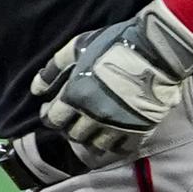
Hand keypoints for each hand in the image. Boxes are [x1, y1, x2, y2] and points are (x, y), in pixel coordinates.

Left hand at [29, 0, 192, 158]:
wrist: (156, 49)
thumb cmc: (114, 43)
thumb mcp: (78, 47)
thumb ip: (53, 68)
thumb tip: (36, 89)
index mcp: (75, 95)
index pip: (53, 120)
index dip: (51, 117)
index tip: (55, 112)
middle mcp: (93, 115)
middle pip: (73, 135)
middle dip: (71, 127)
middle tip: (76, 118)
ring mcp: (116, 125)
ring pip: (96, 145)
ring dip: (92, 138)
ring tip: (95, 128)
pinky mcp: (137, 130)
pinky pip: (121, 148)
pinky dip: (115, 144)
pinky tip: (116, 133)